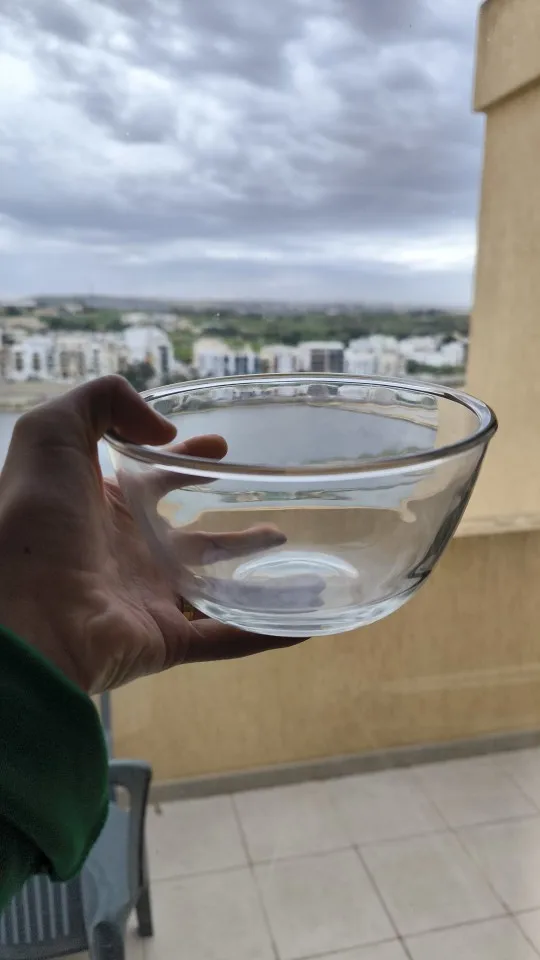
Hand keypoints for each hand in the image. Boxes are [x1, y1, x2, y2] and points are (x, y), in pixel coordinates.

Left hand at [0, 376, 305, 693]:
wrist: (25, 614)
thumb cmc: (34, 521)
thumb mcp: (52, 433)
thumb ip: (103, 402)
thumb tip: (164, 432)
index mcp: (100, 507)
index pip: (154, 479)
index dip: (186, 459)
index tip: (222, 447)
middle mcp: (126, 553)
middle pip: (191, 535)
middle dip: (230, 521)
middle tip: (271, 506)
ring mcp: (146, 599)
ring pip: (214, 587)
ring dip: (255, 574)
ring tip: (296, 557)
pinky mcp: (164, 641)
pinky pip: (224, 638)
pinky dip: (264, 634)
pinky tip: (303, 623)